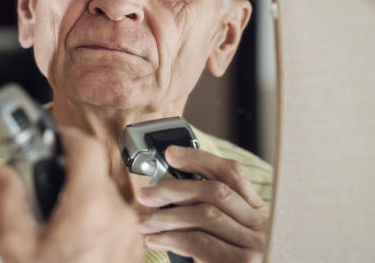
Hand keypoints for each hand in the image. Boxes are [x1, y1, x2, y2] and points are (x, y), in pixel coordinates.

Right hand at [0, 128, 142, 262]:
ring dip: (82, 194)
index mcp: (89, 208)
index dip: (67, 135)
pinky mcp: (134, 247)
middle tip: (45, 185)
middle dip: (69, 172)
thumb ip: (8, 201)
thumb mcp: (15, 249)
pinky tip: (73, 235)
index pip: (86, 148)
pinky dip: (95, 213)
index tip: (53, 137)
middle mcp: (118, 215)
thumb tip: (5, 174)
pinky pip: (115, 215)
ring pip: (106, 193)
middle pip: (95, 171)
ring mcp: (130, 233)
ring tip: (56, 217)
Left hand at [137, 146, 268, 262]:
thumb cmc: (231, 260)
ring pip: (204, 215)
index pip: (233, 173)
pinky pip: (198, 243)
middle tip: (146, 194)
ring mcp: (253, 248)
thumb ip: (211, 211)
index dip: (200, 159)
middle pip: (214, 191)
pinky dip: (171, 238)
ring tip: (144, 222)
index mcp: (259, 210)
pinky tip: (155, 240)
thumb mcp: (231, 234)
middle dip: (174, 188)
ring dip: (167, 215)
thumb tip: (167, 190)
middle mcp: (261, 226)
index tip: (171, 153)